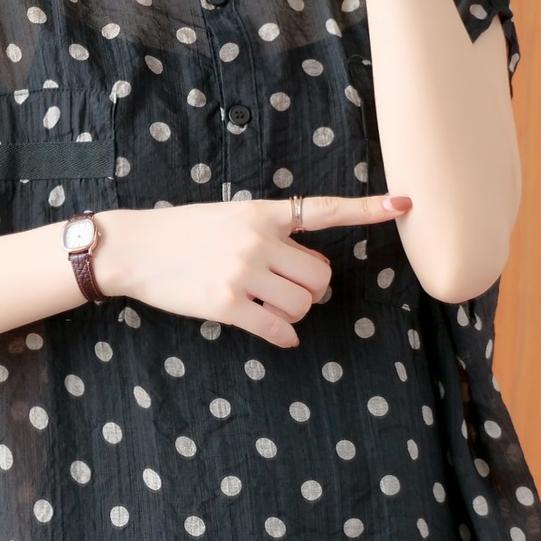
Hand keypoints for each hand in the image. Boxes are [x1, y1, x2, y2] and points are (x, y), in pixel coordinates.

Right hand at [92, 193, 411, 347]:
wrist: (136, 248)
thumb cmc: (183, 233)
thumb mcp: (230, 217)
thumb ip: (269, 234)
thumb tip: (306, 275)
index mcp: (263, 214)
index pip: (325, 210)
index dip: (368, 209)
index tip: (405, 204)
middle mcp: (259, 241)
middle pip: (320, 277)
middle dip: (311, 290)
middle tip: (288, 290)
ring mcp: (243, 274)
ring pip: (302, 305)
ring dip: (294, 313)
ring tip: (270, 307)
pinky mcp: (226, 304)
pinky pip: (275, 328)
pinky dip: (282, 335)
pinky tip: (277, 334)